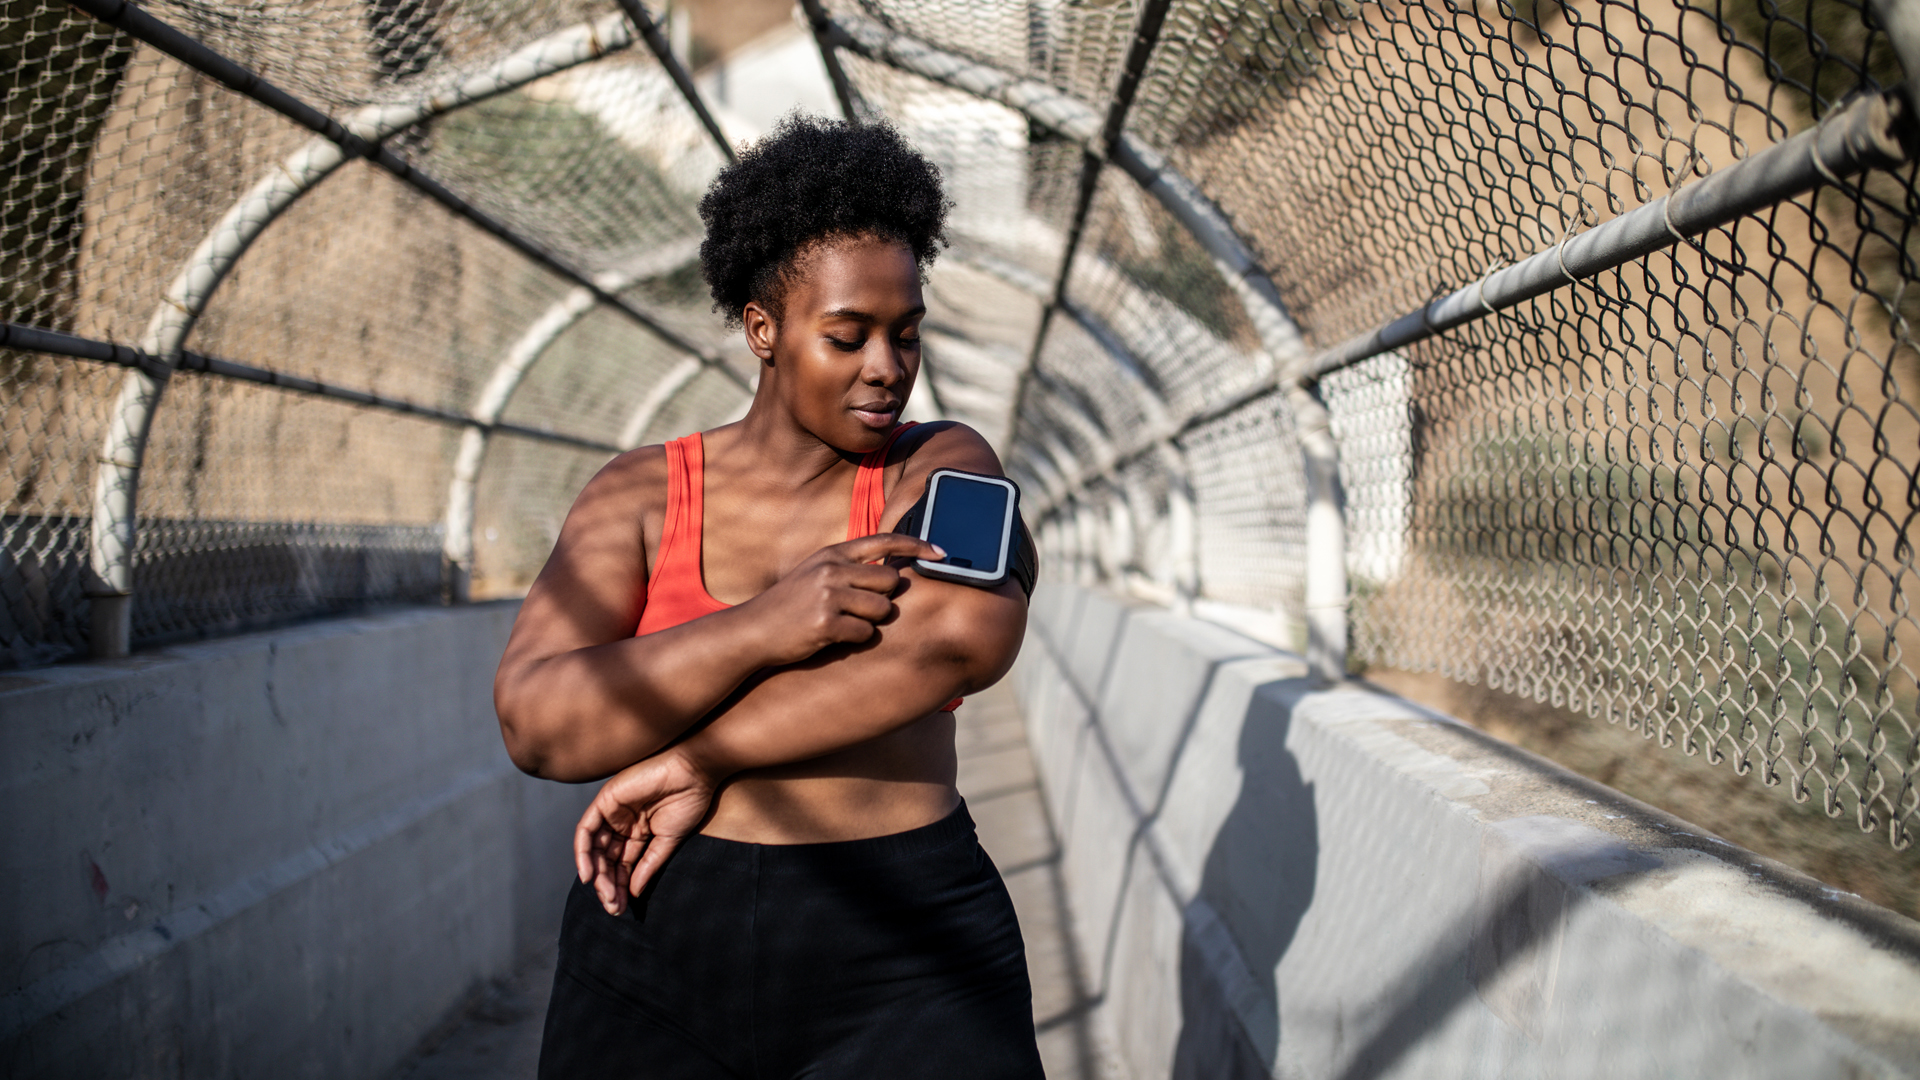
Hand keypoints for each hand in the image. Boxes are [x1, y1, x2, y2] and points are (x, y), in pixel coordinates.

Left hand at [573, 749, 716, 913]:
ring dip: (597, 874)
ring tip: (605, 895)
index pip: (623, 864)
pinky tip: (589, 874)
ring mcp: (612, 812)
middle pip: (607, 859)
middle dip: (608, 884)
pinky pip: (586, 830)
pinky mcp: (605, 800)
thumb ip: (648, 865)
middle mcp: (622, 823)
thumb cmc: (688, 801)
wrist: (694, 772)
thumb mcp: (667, 841)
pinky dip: (584, 852)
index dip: (621, 886)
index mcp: (638, 832)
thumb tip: (633, 892)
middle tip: (614, 906)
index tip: (622, 907)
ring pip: (595, 848)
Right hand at [741, 532, 943, 666]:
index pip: (884, 540)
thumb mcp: (816, 573)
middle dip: (884, 599)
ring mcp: (828, 596)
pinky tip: (832, 637)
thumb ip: (850, 567)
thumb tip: (894, 570)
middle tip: (859, 610)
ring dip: (869, 622)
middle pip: (891, 581)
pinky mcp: (825, 624)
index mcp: (832, 554)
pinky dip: (855, 640)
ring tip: (842, 624)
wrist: (752, 631)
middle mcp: (832, 569)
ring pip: (881, 610)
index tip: (941, 551)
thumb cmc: (790, 605)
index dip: (917, 544)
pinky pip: (864, 634)